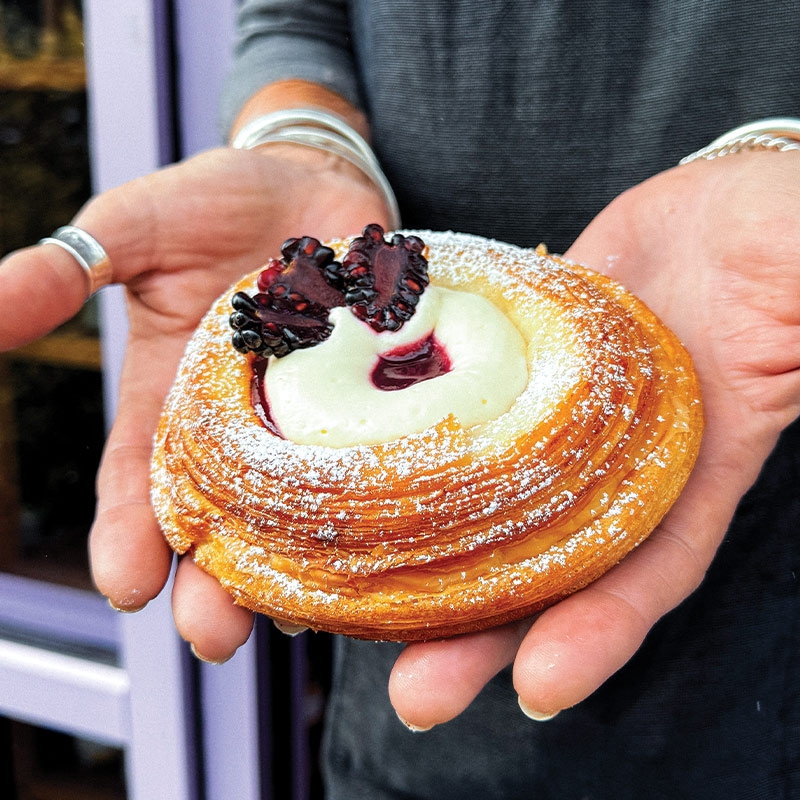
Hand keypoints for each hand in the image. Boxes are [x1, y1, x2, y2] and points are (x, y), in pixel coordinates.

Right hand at [0, 144, 388, 660]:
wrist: (311, 182)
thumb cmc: (214, 204)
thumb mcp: (132, 227)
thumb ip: (67, 270)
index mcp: (172, 398)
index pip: (139, 479)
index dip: (128, 533)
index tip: (123, 585)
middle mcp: (240, 424)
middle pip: (220, 518)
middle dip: (210, 581)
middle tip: (212, 638)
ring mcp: (311, 416)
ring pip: (297, 508)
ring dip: (291, 565)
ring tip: (294, 618)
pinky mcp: (376, 395)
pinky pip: (373, 455)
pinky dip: (371, 498)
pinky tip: (378, 548)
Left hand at [389, 151, 799, 727]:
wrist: (710, 213)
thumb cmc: (774, 245)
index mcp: (689, 467)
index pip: (646, 571)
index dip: (598, 634)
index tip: (540, 691)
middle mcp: (609, 464)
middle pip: (542, 565)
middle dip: (482, 635)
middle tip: (417, 697)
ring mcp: (551, 424)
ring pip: (481, 506)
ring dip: (422, 565)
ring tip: (353, 614)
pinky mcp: (510, 377)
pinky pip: (455, 422)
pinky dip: (411, 463)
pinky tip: (353, 493)